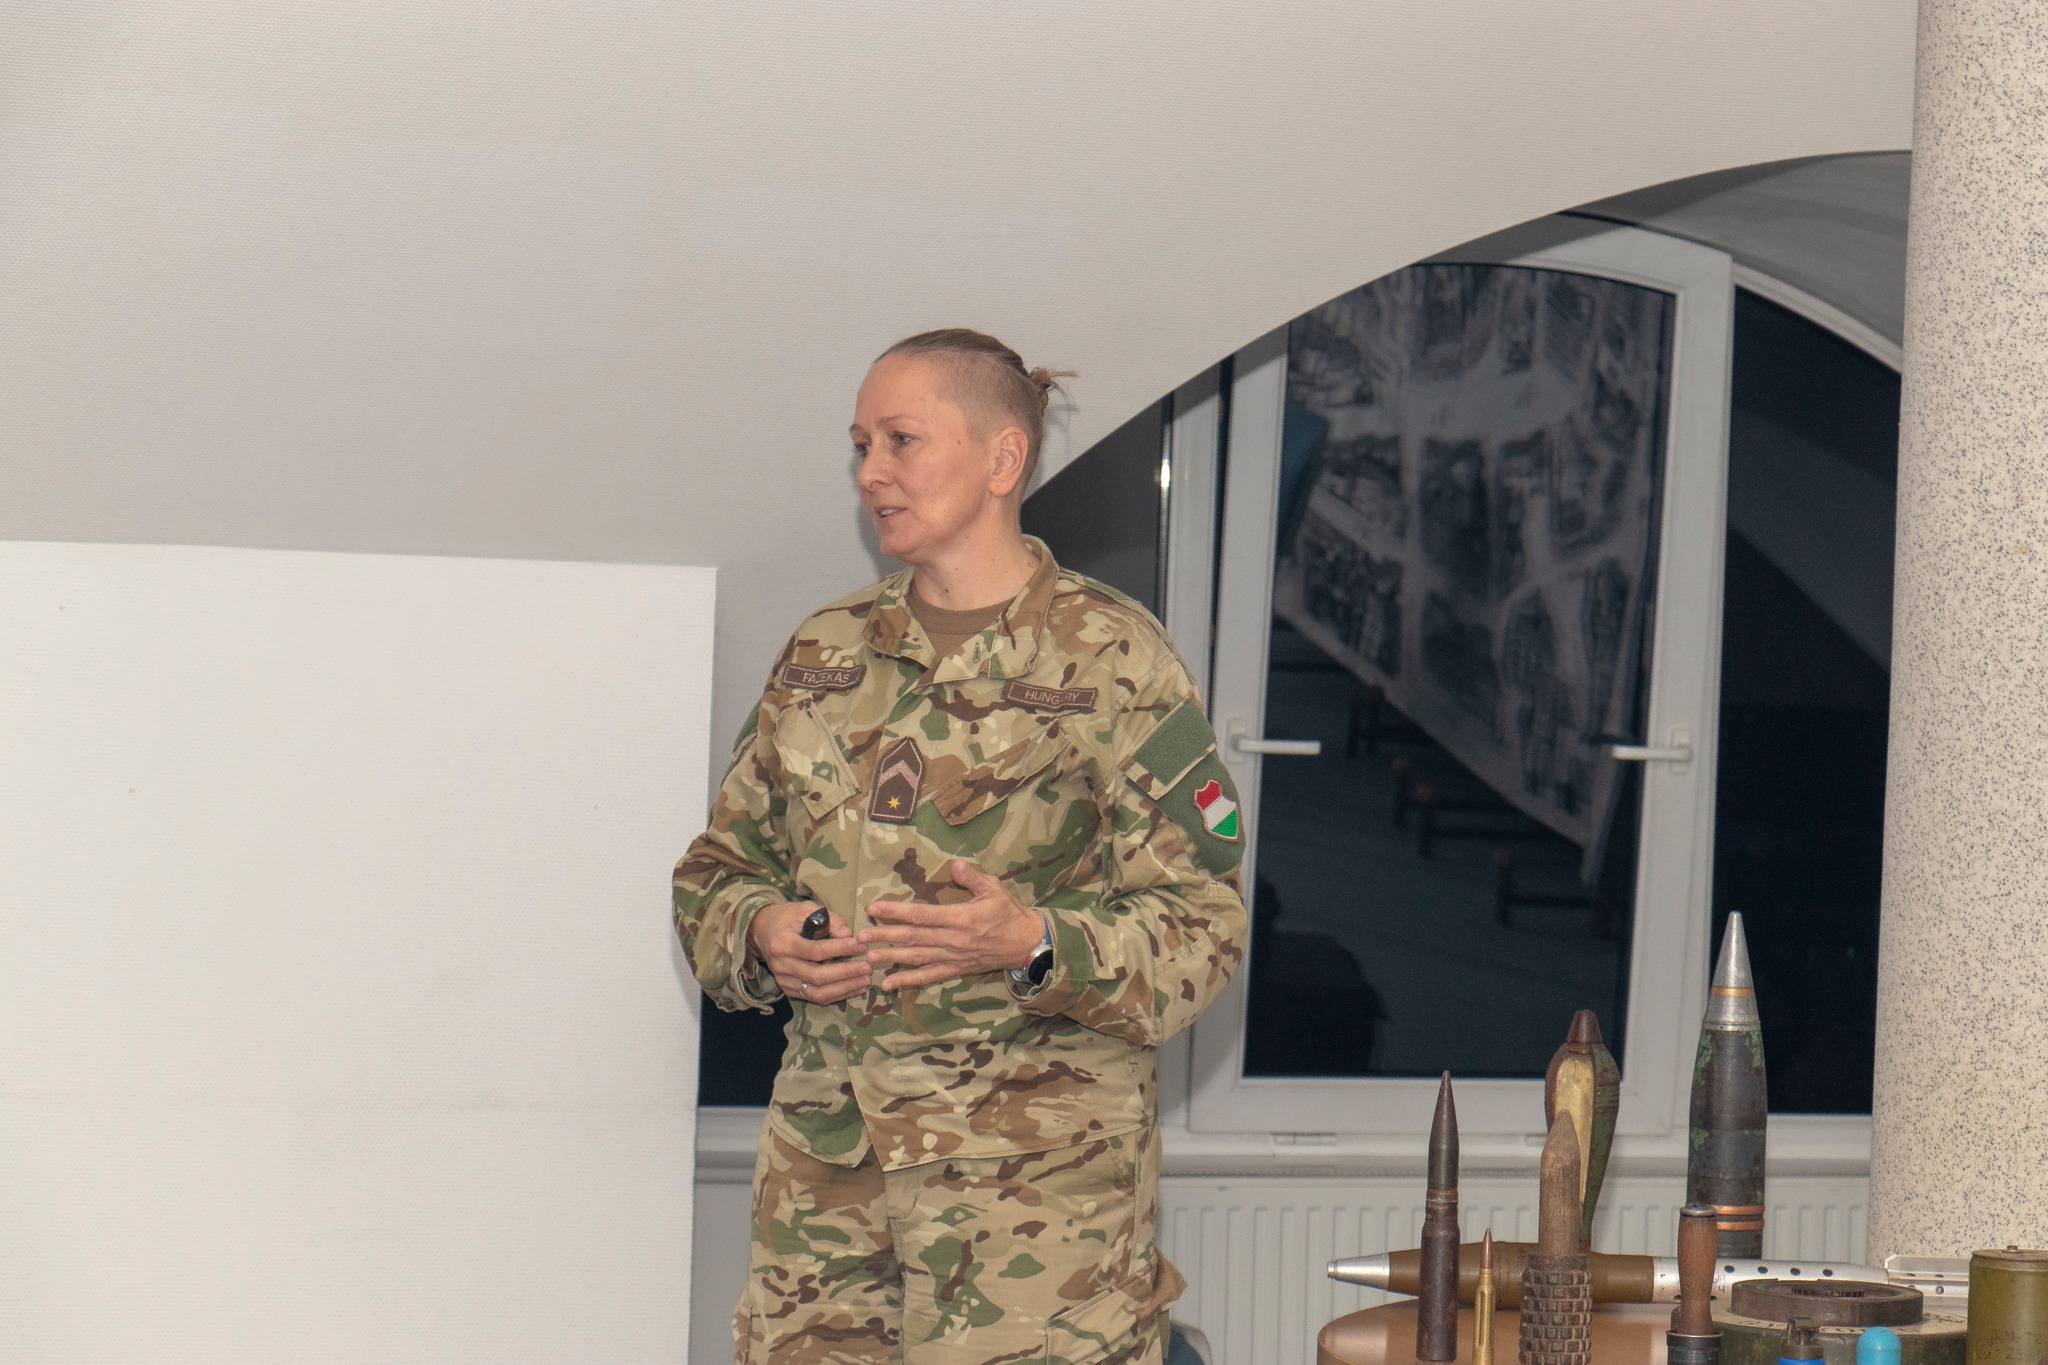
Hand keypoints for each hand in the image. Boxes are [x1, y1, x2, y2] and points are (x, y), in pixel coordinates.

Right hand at [747, 901, 868, 1004]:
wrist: (763, 931)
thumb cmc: (788, 918)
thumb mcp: (807, 909)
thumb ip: (830, 920)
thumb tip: (850, 935)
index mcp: (783, 943)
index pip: (815, 950)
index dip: (840, 949)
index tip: (861, 945)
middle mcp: (781, 965)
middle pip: (817, 975)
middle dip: (846, 972)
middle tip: (868, 966)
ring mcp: (784, 981)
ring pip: (817, 992)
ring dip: (844, 988)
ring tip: (866, 980)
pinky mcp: (790, 990)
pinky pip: (815, 997)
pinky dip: (837, 995)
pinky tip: (855, 988)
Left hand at [859, 860, 1043, 989]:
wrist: (1025, 944)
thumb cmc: (1008, 913)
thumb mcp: (994, 889)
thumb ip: (972, 878)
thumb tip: (954, 865)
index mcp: (960, 918)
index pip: (921, 915)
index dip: (895, 912)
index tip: (874, 908)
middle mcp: (953, 940)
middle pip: (913, 938)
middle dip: (885, 936)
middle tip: (860, 936)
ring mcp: (953, 957)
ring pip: (917, 958)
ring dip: (891, 958)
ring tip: (868, 958)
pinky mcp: (955, 969)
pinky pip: (929, 977)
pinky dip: (908, 981)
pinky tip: (888, 984)